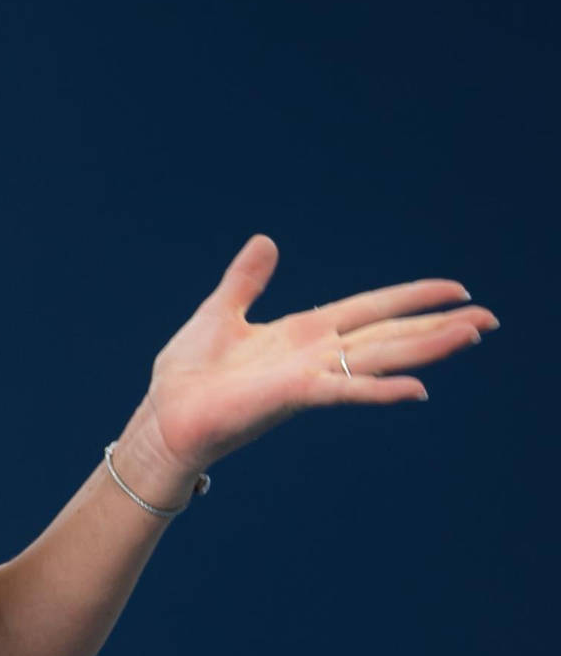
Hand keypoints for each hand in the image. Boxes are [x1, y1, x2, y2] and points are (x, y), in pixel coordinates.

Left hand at [139, 234, 497, 475]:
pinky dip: (377, 389)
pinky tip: (416, 389)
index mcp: (301, 333)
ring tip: (470, 335)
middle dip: (437, 326)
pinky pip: (340, 390)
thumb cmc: (189, 374)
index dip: (410, 298)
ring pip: (377, 358)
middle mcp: (314, 355)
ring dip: (423, 348)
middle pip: (387, 335)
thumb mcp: (220, 313)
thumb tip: (265, 241)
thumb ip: (246, 280)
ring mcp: (307, 377)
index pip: (368, 309)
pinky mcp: (289, 396)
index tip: (455, 290)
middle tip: (490, 318)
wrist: (165, 415)